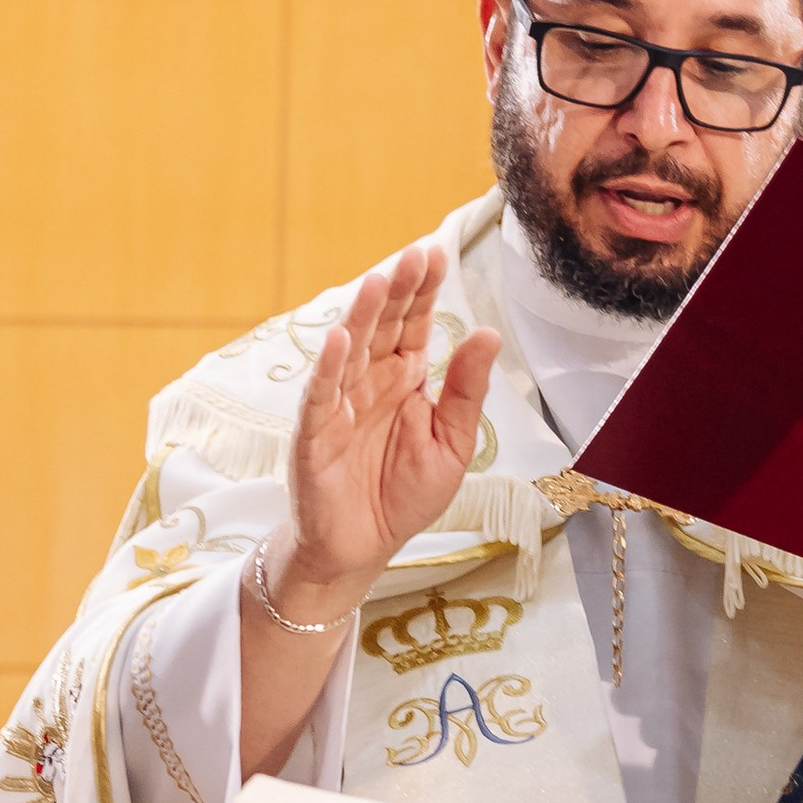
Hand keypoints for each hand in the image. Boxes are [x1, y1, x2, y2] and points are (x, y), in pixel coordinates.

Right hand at [283, 244, 500, 609]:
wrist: (361, 548)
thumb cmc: (403, 495)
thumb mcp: (452, 443)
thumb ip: (466, 391)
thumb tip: (487, 332)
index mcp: (404, 379)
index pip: (413, 324)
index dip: (422, 290)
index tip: (435, 254)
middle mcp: (369, 382)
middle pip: (382, 326)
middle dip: (397, 291)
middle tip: (413, 256)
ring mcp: (339, 405)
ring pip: (350, 351)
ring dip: (361, 316)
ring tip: (377, 282)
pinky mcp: (315, 436)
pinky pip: (321, 398)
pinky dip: (328, 370)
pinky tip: (338, 341)